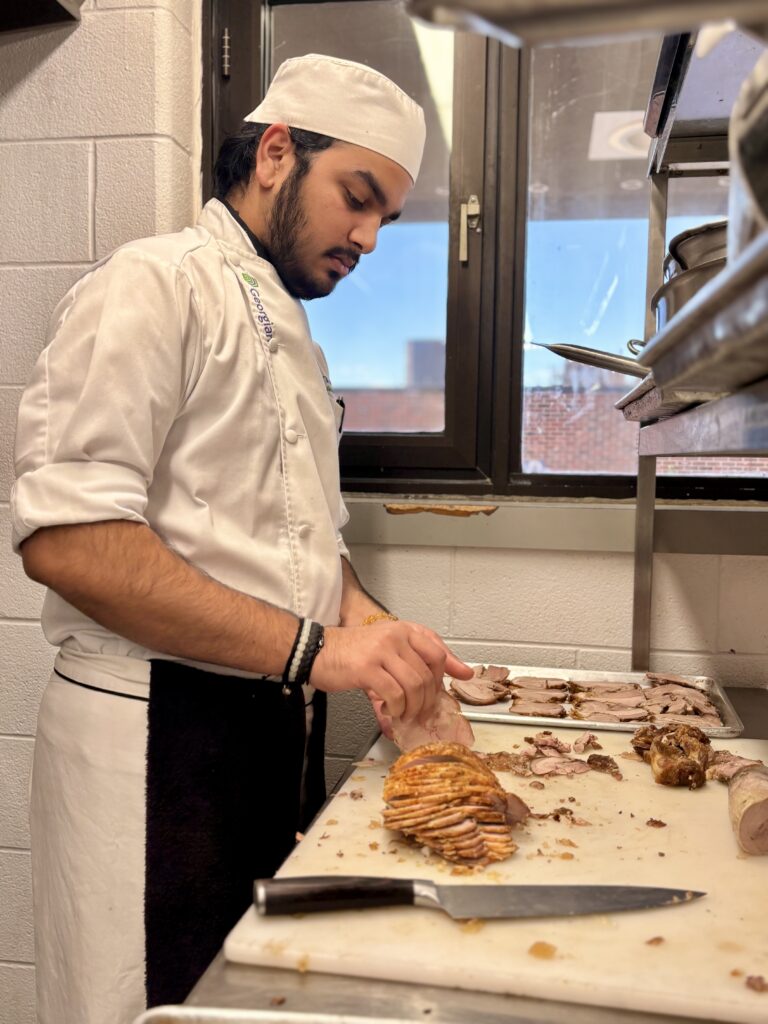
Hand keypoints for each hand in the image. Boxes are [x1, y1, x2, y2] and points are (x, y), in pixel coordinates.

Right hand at [310, 621, 471, 720]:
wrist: (316, 651)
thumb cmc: (351, 652)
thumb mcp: (386, 650)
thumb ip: (413, 663)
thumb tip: (443, 686)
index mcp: (403, 630)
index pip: (437, 650)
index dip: (448, 671)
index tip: (454, 684)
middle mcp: (396, 636)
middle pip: (427, 673)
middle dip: (428, 699)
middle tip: (420, 712)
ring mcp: (382, 650)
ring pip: (414, 685)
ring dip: (413, 707)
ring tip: (404, 714)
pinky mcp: (367, 668)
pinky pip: (394, 694)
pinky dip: (396, 708)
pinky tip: (390, 711)